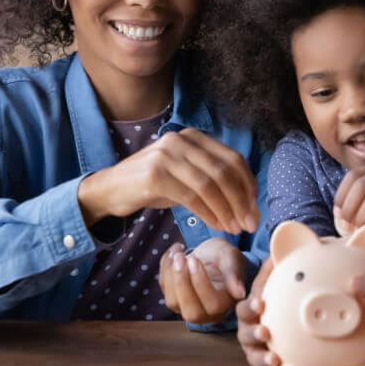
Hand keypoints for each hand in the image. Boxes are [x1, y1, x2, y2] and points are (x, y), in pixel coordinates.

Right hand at [77, 128, 258, 233]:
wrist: (109, 189)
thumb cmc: (153, 185)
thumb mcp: (185, 176)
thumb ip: (214, 181)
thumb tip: (248, 204)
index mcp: (193, 137)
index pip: (233, 158)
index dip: (248, 184)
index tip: (254, 208)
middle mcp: (181, 140)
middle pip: (224, 171)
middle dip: (241, 200)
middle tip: (249, 223)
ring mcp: (167, 155)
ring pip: (210, 184)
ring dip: (227, 210)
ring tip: (234, 228)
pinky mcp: (155, 175)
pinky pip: (192, 197)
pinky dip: (209, 213)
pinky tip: (216, 225)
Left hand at [159, 238, 245, 324]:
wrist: (212, 254)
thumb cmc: (225, 257)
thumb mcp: (231, 258)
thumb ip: (234, 273)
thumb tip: (239, 292)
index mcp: (226, 303)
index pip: (213, 304)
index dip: (201, 283)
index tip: (194, 258)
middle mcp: (207, 313)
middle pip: (192, 312)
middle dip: (182, 283)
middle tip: (180, 258)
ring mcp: (188, 308)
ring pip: (173, 302)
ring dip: (171, 275)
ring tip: (178, 252)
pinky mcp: (174, 299)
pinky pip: (164, 288)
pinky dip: (165, 267)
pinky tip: (175, 251)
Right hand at [235, 257, 279, 365]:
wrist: (273, 318)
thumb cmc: (272, 299)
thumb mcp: (271, 284)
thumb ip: (271, 271)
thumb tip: (276, 252)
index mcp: (249, 311)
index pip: (245, 308)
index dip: (251, 306)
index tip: (261, 303)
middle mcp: (247, 331)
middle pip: (245, 334)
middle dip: (255, 333)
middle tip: (266, 332)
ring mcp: (253, 349)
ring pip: (253, 356)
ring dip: (262, 358)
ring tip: (275, 359)